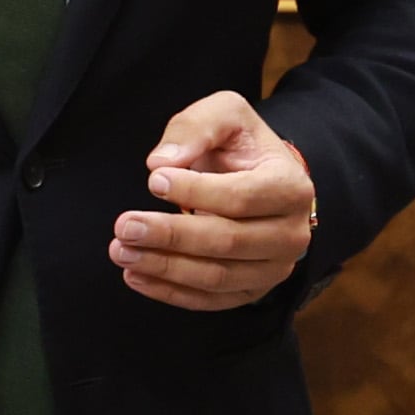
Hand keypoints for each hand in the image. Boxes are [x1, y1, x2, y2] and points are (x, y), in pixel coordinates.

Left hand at [110, 90, 315, 311]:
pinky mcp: (253, 290)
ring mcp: (275, 268)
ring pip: (216, 276)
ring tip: (122, 251)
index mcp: (291, 187)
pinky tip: (136, 276)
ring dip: (164, 267)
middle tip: (125, 226)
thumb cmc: (241, 146)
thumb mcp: (226, 114)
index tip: (152, 181)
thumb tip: (161, 162)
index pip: (241, 197)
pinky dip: (171, 292)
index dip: (195, 192)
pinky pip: (211, 300)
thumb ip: (196, 127)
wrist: (260, 179)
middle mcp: (292, 234)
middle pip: (227, 241)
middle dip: (170, 235)